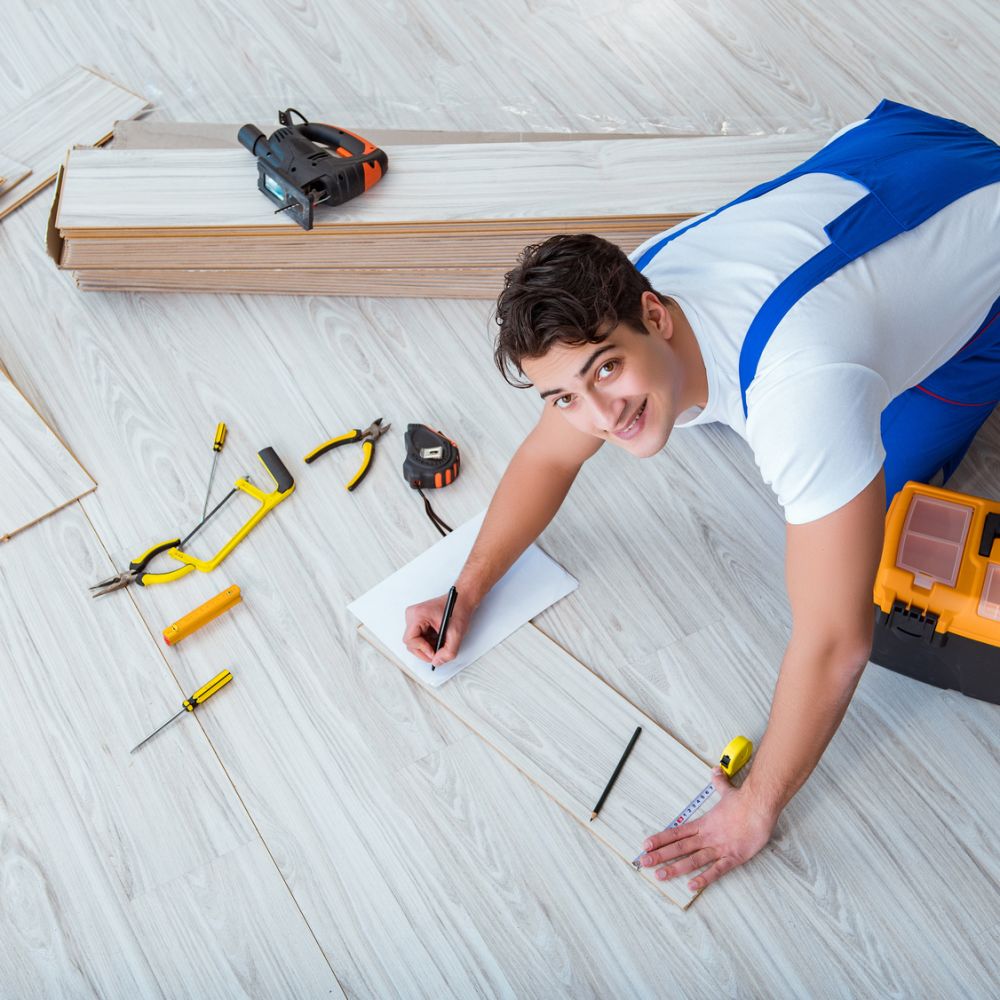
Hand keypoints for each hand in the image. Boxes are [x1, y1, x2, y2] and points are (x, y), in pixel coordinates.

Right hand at [402, 592, 473, 666]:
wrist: (462, 599)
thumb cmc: (458, 609)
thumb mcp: (456, 634)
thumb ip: (448, 652)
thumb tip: (437, 662)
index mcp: (418, 614)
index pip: (410, 640)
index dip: (422, 650)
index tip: (435, 653)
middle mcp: (412, 615)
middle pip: (411, 643)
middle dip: (425, 651)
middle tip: (438, 653)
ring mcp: (414, 617)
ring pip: (414, 642)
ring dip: (427, 647)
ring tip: (440, 644)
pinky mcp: (418, 621)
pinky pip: (418, 637)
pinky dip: (428, 642)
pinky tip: (438, 639)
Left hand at [638, 767, 775, 891]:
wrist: (760, 805)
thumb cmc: (745, 800)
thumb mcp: (728, 791)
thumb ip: (719, 783)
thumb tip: (715, 771)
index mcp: (704, 823)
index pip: (677, 832)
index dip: (660, 839)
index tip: (646, 844)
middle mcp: (707, 836)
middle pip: (679, 847)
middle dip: (660, 855)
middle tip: (643, 862)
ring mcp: (719, 848)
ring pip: (693, 860)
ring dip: (675, 868)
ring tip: (660, 875)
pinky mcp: (733, 857)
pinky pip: (716, 870)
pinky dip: (704, 879)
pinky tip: (691, 886)